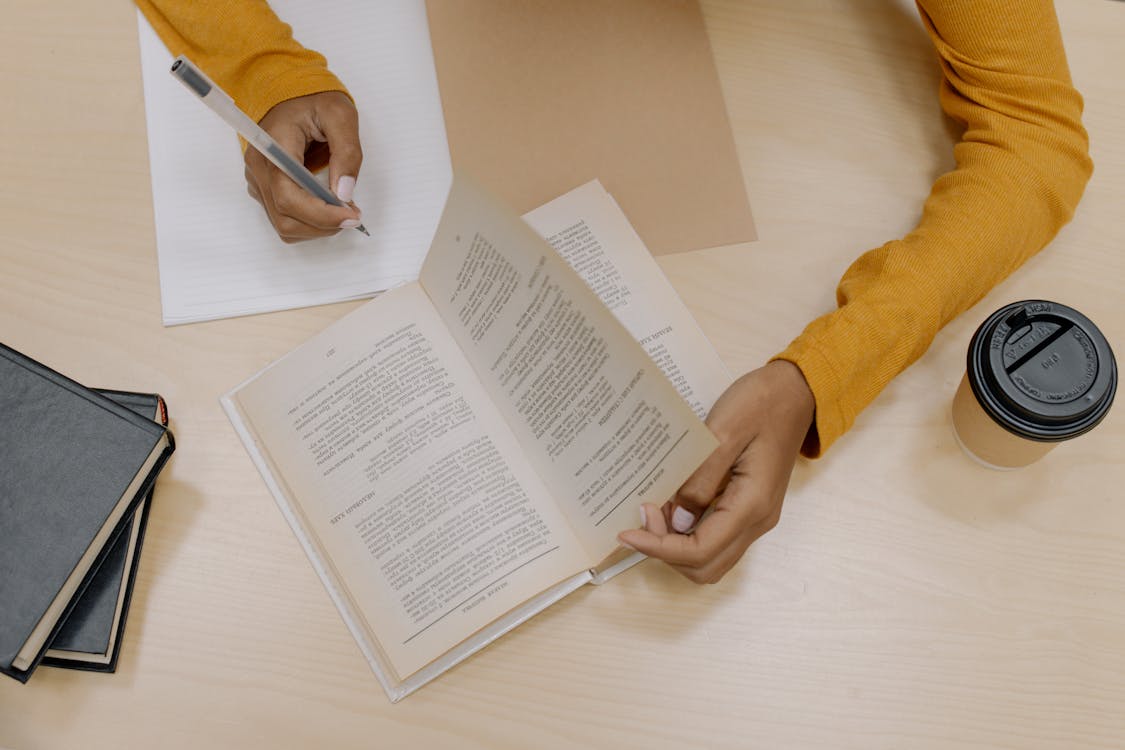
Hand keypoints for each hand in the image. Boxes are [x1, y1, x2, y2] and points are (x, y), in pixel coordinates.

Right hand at [244, 91, 363, 242]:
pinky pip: (284, 218)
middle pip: (285, 216)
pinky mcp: (264, 187)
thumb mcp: (340, 116)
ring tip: (342, 211)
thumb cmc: (313, 100)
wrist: (290, 92)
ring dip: (317, 227)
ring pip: (284, 224)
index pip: (288, 195)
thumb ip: (346, 153)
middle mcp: (259, 166)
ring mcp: (258, 179)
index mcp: (273, 145)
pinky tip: (327, 209)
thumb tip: (344, 192)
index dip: (320, 214)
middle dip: (323, 224)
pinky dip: (309, 223)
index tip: (350, 216)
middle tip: (353, 215)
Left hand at [618, 360, 814, 583]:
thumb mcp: (723, 433)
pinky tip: (671, 505)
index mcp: (752, 504)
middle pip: (705, 566)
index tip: (627, 532)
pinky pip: (716, 536)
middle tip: (643, 514)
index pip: (700, 551)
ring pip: (711, 557)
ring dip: (677, 545)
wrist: (796, 391)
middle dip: (666, 550)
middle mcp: (758, 520)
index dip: (658, 548)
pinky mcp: (749, 507)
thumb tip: (678, 520)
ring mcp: (756, 516)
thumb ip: (700, 480)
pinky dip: (688, 533)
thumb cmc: (762, 404)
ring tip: (654, 510)